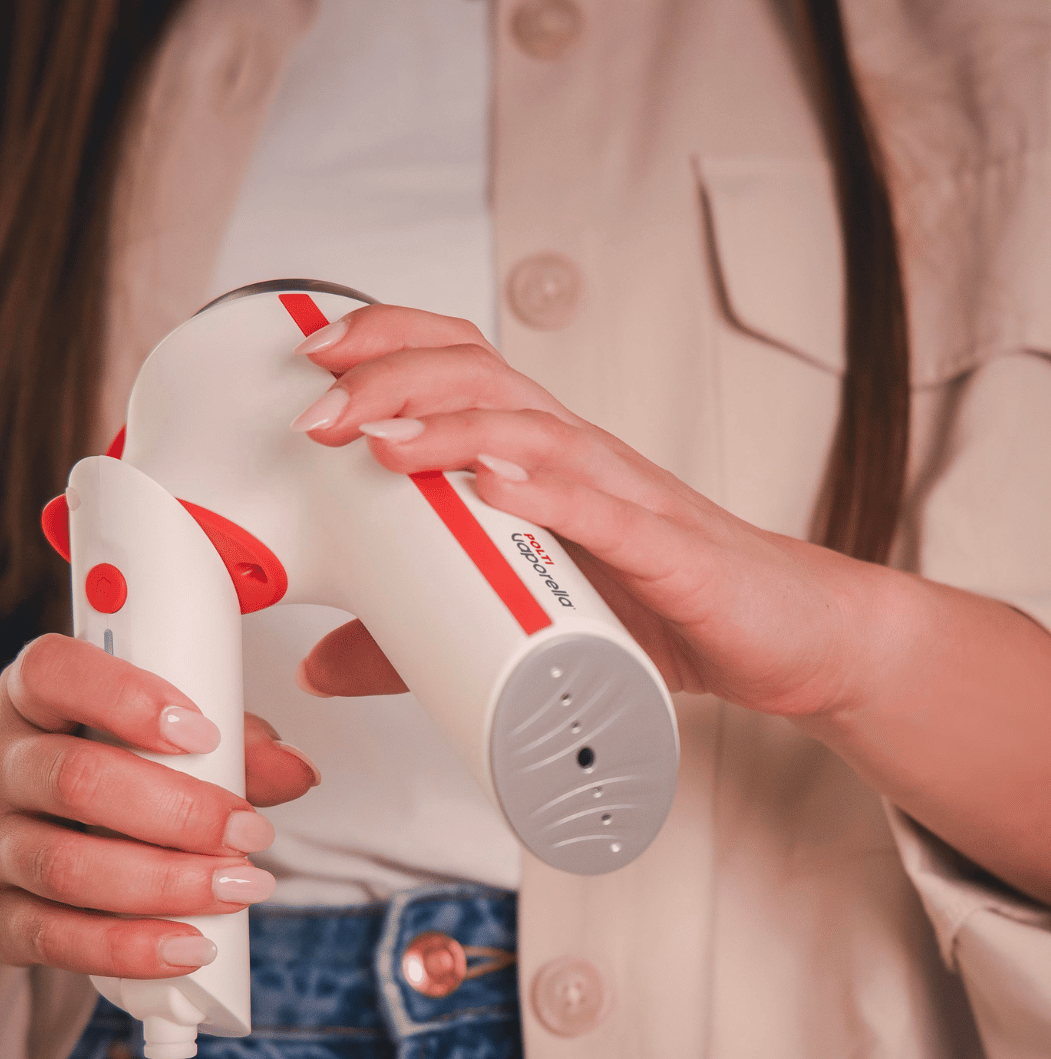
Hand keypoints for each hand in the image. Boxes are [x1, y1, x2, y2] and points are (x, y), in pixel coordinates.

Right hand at [0, 633, 318, 992]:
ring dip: (168, 884)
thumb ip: (225, 744)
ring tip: (238, 887)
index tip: (205, 731)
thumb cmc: (86, 769)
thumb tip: (298, 769)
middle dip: (178, 812)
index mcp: (30, 696)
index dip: (129, 698)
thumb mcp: (140, 733)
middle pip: (76, 782)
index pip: (55, 672)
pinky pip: (59, 939)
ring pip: (69, 868)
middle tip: (249, 832)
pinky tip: (193, 946)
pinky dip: (134, 948)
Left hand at [290, 304, 891, 720]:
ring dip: (450, 429)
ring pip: (534, 432)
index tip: (316, 360)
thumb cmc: (663, 606)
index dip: (389, 346)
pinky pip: (605, 512)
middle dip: (392, 378)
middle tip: (319, 410)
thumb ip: (421, 641)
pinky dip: (547, 495)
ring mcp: (624, 497)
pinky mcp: (668, 552)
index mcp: (543, 458)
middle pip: (482, 379)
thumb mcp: (521, 621)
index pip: (461, 366)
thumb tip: (321, 667)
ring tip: (382, 443)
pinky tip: (495, 488)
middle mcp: (580, 458)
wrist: (787, 635)